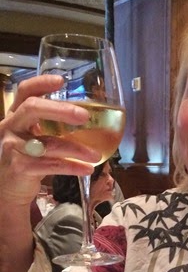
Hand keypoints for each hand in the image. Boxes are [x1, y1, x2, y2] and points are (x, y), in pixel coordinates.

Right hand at [0, 75, 100, 205]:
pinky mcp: (20, 167)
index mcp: (15, 116)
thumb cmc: (25, 160)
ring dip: (77, 149)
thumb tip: (85, 121)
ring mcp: (13, 147)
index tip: (61, 81)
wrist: (7, 190)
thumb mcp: (32, 138)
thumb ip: (48, 128)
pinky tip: (87, 169)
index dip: (41, 83)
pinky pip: (52, 165)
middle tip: (85, 116)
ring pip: (49, 143)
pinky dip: (72, 167)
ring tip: (95, 155)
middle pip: (33, 108)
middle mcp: (11, 128)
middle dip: (61, 110)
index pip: (24, 92)